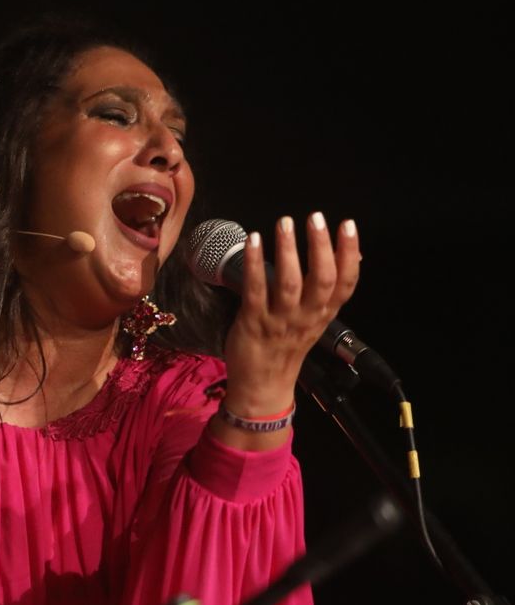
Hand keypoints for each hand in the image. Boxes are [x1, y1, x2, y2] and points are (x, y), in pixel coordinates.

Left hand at [217, 213, 360, 441]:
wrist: (261, 386)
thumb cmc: (286, 347)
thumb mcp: (314, 321)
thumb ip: (328, 293)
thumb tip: (350, 260)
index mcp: (323, 315)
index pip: (345, 283)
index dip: (350, 253)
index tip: (349, 225)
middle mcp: (306, 317)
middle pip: (321, 279)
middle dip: (321, 246)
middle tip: (317, 218)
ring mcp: (280, 320)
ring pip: (289, 283)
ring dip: (288, 250)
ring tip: (285, 223)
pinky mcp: (253, 322)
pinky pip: (255, 290)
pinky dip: (255, 264)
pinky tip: (253, 241)